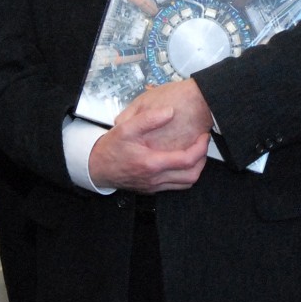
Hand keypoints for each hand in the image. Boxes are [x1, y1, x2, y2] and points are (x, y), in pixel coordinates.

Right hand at [88, 82, 209, 193]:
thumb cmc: (111, 148)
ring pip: (186, 184)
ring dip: (195, 169)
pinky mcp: (152, 189)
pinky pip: (176, 186)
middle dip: (203, 160)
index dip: (201, 148)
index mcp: (152, 163)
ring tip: (195, 152)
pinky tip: (181, 161)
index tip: (203, 136)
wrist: (97, 167)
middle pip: (192, 176)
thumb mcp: (126, 127)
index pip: (187, 160)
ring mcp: (154, 186)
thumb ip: (148, 118)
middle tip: (203, 145)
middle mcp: (155, 179)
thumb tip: (170, 111)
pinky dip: (184, 175)